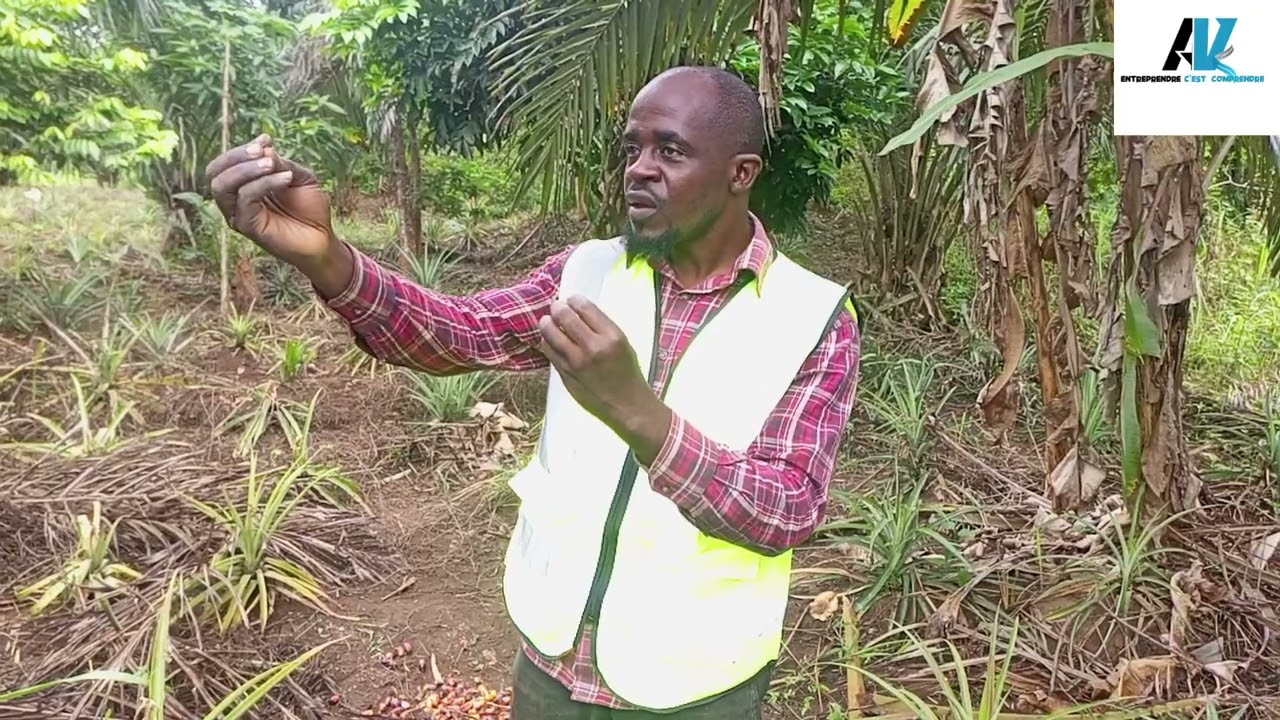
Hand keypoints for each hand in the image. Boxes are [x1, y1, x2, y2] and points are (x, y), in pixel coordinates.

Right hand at [205, 134, 338, 270]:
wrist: (323, 238)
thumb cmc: (310, 208)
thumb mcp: (298, 177)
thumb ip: (281, 163)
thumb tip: (264, 148)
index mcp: (243, 186)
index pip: (226, 164)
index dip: (242, 149)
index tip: (266, 139)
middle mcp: (235, 201)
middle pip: (215, 173)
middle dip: (236, 156)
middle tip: (261, 149)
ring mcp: (238, 215)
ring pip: (223, 186)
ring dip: (246, 169)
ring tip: (272, 163)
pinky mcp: (247, 227)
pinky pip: (245, 199)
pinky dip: (264, 184)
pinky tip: (286, 178)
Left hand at [538, 296, 672, 464]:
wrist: (627, 405)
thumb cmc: (627, 373)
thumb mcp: (623, 343)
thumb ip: (601, 328)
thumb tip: (576, 311)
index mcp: (612, 336)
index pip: (584, 307)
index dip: (573, 300)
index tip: (571, 300)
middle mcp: (593, 347)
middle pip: (564, 316)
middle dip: (557, 308)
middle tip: (556, 307)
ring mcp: (576, 361)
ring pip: (550, 332)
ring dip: (547, 323)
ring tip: (548, 321)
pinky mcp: (565, 374)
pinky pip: (548, 350)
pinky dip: (546, 341)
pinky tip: (550, 340)